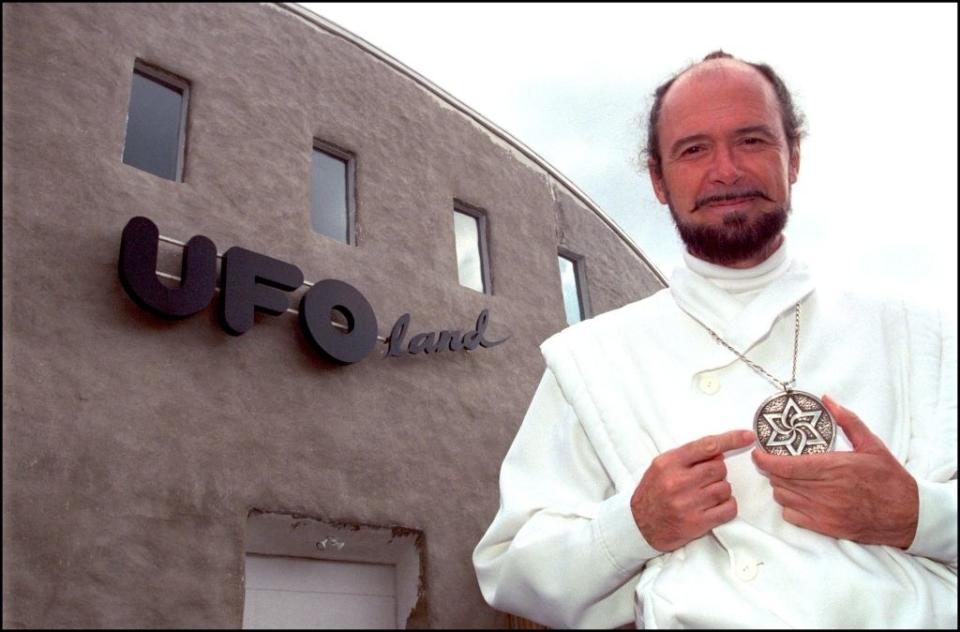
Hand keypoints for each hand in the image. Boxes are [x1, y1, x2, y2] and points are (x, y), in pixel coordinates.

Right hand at [631, 429, 754, 551]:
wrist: (639, 525)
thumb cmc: (653, 492)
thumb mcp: (661, 467)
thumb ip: (687, 457)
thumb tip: (718, 452)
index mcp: (669, 463)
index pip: (706, 446)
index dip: (731, 440)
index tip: (748, 436)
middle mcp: (678, 481)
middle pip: (719, 468)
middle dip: (717, 472)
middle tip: (705, 479)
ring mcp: (688, 503)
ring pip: (725, 488)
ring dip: (721, 490)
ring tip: (706, 495)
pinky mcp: (697, 523)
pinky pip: (728, 508)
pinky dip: (727, 506)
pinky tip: (715, 506)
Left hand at [752, 394, 918, 548]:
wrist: (908, 514)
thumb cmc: (890, 479)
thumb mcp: (872, 444)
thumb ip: (848, 421)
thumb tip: (829, 400)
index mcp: (834, 468)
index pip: (786, 466)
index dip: (765, 460)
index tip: (758, 453)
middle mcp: (825, 491)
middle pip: (780, 481)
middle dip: (773, 470)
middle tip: (776, 462)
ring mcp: (824, 512)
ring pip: (783, 498)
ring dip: (781, 487)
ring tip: (790, 478)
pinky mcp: (826, 528)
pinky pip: (792, 517)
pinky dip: (789, 506)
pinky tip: (800, 498)